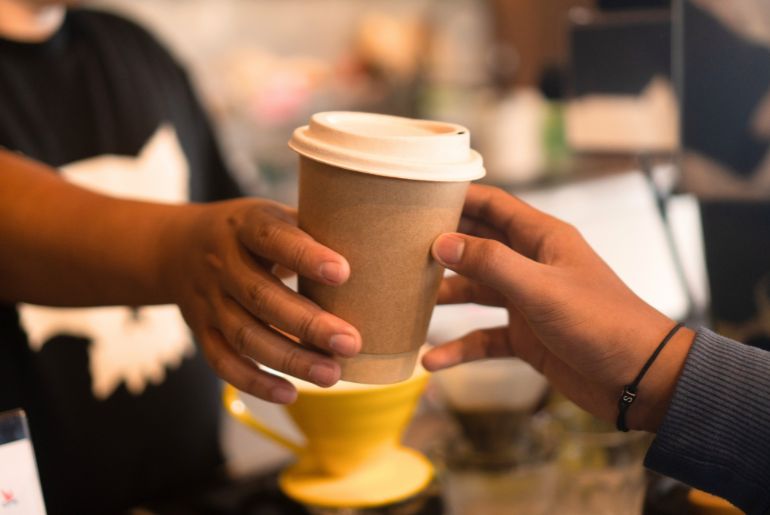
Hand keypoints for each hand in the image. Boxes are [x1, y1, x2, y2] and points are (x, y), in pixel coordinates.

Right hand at [161, 198, 359, 403]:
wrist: (177, 248)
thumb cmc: (252, 232)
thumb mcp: (275, 214)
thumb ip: (317, 229)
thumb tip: (383, 248)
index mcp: (245, 224)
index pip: (272, 237)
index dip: (305, 256)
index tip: (344, 273)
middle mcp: (222, 263)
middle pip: (261, 297)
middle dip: (308, 324)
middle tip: (352, 343)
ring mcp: (208, 300)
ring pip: (245, 335)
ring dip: (289, 359)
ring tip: (332, 375)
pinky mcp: (201, 331)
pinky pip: (223, 361)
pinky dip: (255, 382)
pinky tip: (291, 394)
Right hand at [422, 184, 694, 430]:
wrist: (639, 378)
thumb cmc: (600, 322)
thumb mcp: (541, 288)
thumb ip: (491, 263)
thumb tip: (442, 242)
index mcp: (543, 239)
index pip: (493, 205)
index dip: (458, 198)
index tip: (417, 197)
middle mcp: (532, 265)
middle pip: (478, 246)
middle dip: (442, 247)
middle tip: (399, 248)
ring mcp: (527, 301)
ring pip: (475, 291)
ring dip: (445, 297)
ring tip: (407, 301)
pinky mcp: (526, 337)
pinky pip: (483, 337)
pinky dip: (459, 348)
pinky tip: (432, 360)